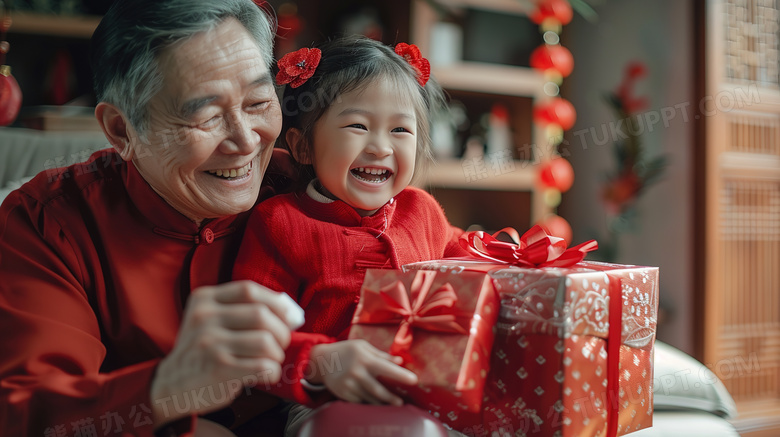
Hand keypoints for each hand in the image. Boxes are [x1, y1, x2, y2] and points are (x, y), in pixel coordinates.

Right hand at [150, 281, 303, 427]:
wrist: (172, 384)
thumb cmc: (204, 350)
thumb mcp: (211, 320)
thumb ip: (242, 310)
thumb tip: (289, 311)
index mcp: (204, 299)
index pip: (248, 290)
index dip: (274, 302)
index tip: (285, 317)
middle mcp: (204, 318)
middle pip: (261, 314)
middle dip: (281, 331)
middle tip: (280, 343)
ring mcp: (210, 343)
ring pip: (265, 342)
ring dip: (277, 354)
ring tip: (271, 360)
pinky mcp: (218, 368)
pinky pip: (263, 366)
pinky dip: (273, 371)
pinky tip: (266, 374)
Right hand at [306, 340, 417, 405]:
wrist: (321, 361)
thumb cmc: (345, 351)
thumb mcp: (362, 346)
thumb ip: (381, 354)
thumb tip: (399, 360)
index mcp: (364, 359)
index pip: (386, 368)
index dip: (400, 375)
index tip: (414, 380)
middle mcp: (357, 373)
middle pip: (378, 389)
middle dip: (391, 398)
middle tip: (401, 402)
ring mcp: (350, 385)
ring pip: (370, 398)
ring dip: (382, 403)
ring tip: (392, 405)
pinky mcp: (344, 394)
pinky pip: (360, 402)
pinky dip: (369, 403)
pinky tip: (376, 404)